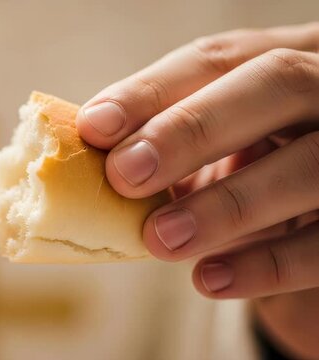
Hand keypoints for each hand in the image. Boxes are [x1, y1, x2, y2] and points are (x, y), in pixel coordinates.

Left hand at [76, 23, 318, 357]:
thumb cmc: (251, 172)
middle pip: (277, 84)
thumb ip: (162, 141)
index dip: (153, 90)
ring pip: (309, 166)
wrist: (314, 229)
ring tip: (159, 239)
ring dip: (226, 204)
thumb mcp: (212, 148)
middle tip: (126, 174)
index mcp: (284, 59)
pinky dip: (266, 264)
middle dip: (192, 127)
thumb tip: (86, 150)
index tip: (95, 127)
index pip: (219, 58)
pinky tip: (209, 279)